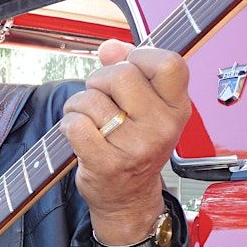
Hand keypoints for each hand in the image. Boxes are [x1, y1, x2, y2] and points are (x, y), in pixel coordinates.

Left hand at [61, 40, 190, 246]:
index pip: (169, 63)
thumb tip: (110, 47)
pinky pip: (75, 124)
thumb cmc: (135, 146)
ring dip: (79, 105)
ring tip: (88, 120)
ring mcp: (135, 147)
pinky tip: (78, 134)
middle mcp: (162, 128)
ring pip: (91, 99)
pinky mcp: (106, 163)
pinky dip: (69, 123)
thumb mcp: (145, 108)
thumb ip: (129, 69)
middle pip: (121, 75)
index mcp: (178, 108)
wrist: (128, 199)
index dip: (140, 57)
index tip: (129, 69)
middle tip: (100, 99)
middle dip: (99, 81)